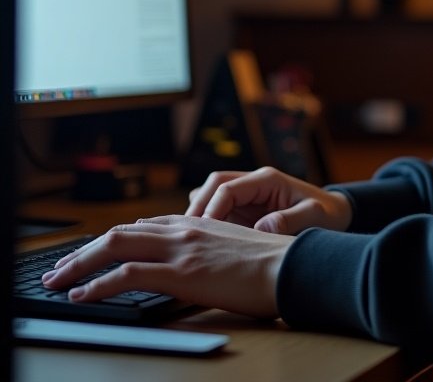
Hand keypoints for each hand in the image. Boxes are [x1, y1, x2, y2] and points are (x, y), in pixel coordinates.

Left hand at [40, 216, 291, 317]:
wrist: (291, 265)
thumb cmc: (270, 264)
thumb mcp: (234, 249)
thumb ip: (207, 249)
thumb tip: (190, 265)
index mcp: (197, 222)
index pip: (141, 227)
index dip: (110, 240)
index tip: (89, 255)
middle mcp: (184, 228)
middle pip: (120, 233)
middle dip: (83, 251)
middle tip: (58, 269)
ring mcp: (181, 248)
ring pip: (115, 247)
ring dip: (79, 265)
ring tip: (56, 281)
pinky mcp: (181, 271)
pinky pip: (127, 275)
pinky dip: (97, 285)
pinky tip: (81, 295)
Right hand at [185, 166, 352, 233]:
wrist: (335, 214)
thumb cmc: (327, 214)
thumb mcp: (314, 216)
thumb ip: (290, 221)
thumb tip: (261, 230)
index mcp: (267, 179)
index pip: (227, 187)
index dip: (211, 208)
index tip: (204, 232)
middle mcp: (253, 183)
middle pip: (213, 185)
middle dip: (197, 208)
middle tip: (186, 236)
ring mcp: (248, 195)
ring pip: (211, 196)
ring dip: (199, 215)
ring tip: (189, 241)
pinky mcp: (245, 209)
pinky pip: (218, 210)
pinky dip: (207, 223)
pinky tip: (203, 244)